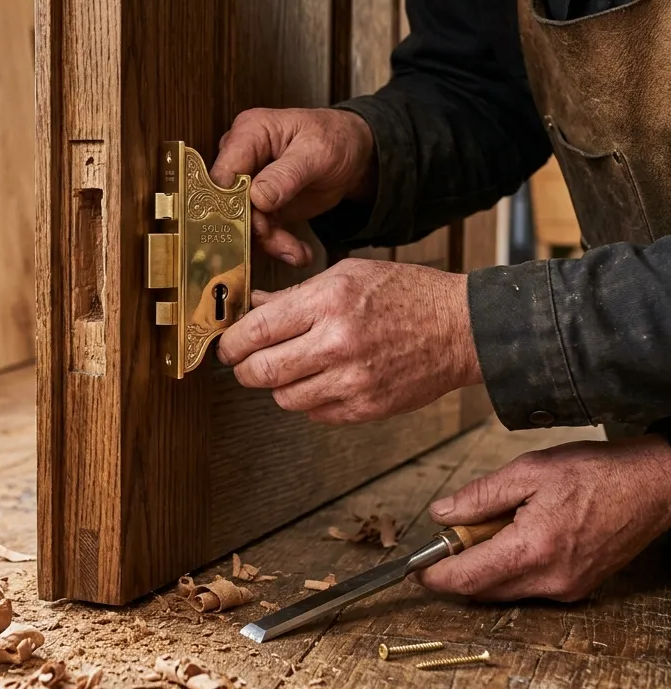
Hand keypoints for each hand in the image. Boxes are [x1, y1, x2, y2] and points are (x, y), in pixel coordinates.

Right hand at [210, 108, 376, 267]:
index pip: (224, 172)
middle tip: (280, 244)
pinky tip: (299, 252)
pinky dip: (278, 244)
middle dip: (253, 228)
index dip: (228, 202)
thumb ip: (286, 175)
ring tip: (296, 252)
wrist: (354, 155)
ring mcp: (249, 183)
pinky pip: (260, 230)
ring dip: (270, 241)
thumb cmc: (335, 139)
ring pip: (244, 221)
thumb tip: (257, 197)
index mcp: (249, 133)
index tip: (249, 225)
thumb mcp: (317, 152)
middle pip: (229, 201)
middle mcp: (243, 158)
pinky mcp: (260, 205)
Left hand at [216, 257, 481, 423]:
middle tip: (244, 363)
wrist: (461, 328)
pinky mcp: (366, 408)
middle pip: (261, 372)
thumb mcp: (347, 274)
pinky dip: (309, 400)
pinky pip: (314, 413)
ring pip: (284, 398)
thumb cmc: (405, 294)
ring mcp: (352, 381)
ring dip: (278, 386)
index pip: (256, 331)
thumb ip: (294, 294)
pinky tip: (322, 379)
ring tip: (292, 367)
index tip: (227, 345)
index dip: (232, 343)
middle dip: (243, 369)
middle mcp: (337, 343)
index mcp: (328, 302)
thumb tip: (252, 306)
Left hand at [417, 436, 670, 600]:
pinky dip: (510, 567)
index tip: (414, 569)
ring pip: (505, 590)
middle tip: (453, 535)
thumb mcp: (527, 471)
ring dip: (485, 567)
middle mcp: (550, 580)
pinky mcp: (577, 588)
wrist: (651, 486)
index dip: (435, 576)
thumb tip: (441, 513)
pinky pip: (528, 587)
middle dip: (458, 568)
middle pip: (483, 590)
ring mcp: (567, 589)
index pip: (468, 579)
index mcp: (532, 550)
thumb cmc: (595, 473)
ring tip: (491, 526)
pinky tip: (516, 535)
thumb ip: (479, 496)